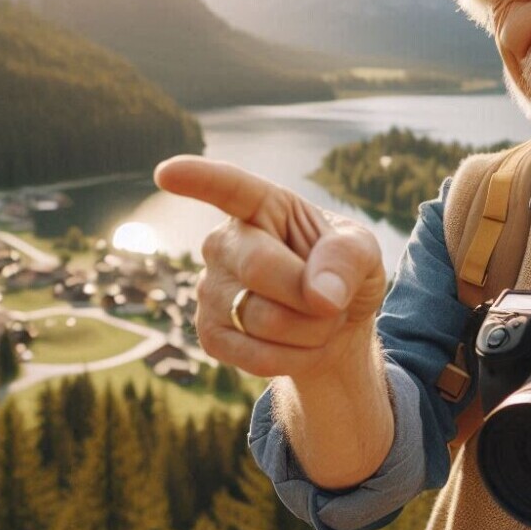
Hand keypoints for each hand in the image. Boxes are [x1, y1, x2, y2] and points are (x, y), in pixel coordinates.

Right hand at [153, 156, 387, 383]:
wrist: (334, 324)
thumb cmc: (343, 272)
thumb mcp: (363, 253)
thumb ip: (348, 259)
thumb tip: (319, 295)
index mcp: (263, 206)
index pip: (227, 187)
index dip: (198, 179)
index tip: (167, 172)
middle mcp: (225, 242)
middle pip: (260, 268)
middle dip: (312, 294)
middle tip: (332, 299)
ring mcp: (210, 288)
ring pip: (264, 319)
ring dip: (312, 329)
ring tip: (317, 317)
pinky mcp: (209, 333)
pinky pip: (257, 356)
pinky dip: (296, 357)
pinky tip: (298, 343)